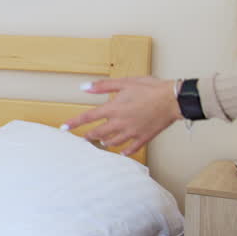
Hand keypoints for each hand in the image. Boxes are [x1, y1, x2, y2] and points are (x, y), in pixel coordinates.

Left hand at [64, 76, 181, 154]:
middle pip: (98, 133)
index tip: (63, 128)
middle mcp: (120, 123)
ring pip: (113, 142)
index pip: (88, 117)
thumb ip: (102, 86)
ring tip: (102, 141)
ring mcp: (132, 132)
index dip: (74, 123)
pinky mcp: (144, 137)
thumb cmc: (150, 88)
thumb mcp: (124, 82)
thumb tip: (83, 87)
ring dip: (105, 142)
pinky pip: (132, 149)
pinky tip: (122, 152)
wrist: (173, 99)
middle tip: (84, 138)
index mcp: (113, 109)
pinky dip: (125, 152)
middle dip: (89, 136)